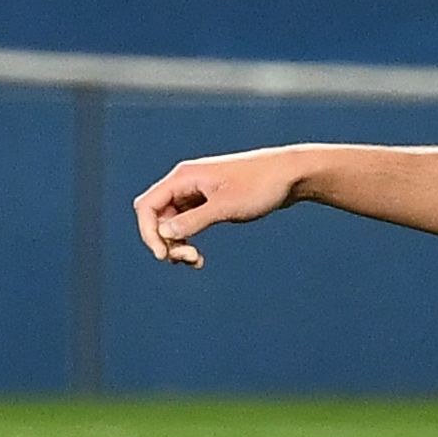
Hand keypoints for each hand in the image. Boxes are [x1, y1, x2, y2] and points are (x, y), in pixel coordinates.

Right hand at [131, 151, 301, 267]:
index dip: (148, 232)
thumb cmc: (260, 185)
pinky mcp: (207, 202)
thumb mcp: (226, 206)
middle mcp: (185, 183)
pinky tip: (199, 258)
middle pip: (155, 216)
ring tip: (197, 260)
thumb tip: (164, 234)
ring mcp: (196, 192)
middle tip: (190, 258)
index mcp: (184, 177)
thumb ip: (193, 220)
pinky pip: (185, 224)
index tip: (164, 255)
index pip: (147, 206)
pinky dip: (187, 241)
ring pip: (169, 223)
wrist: (290, 176)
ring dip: (177, 244)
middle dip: (164, 241)